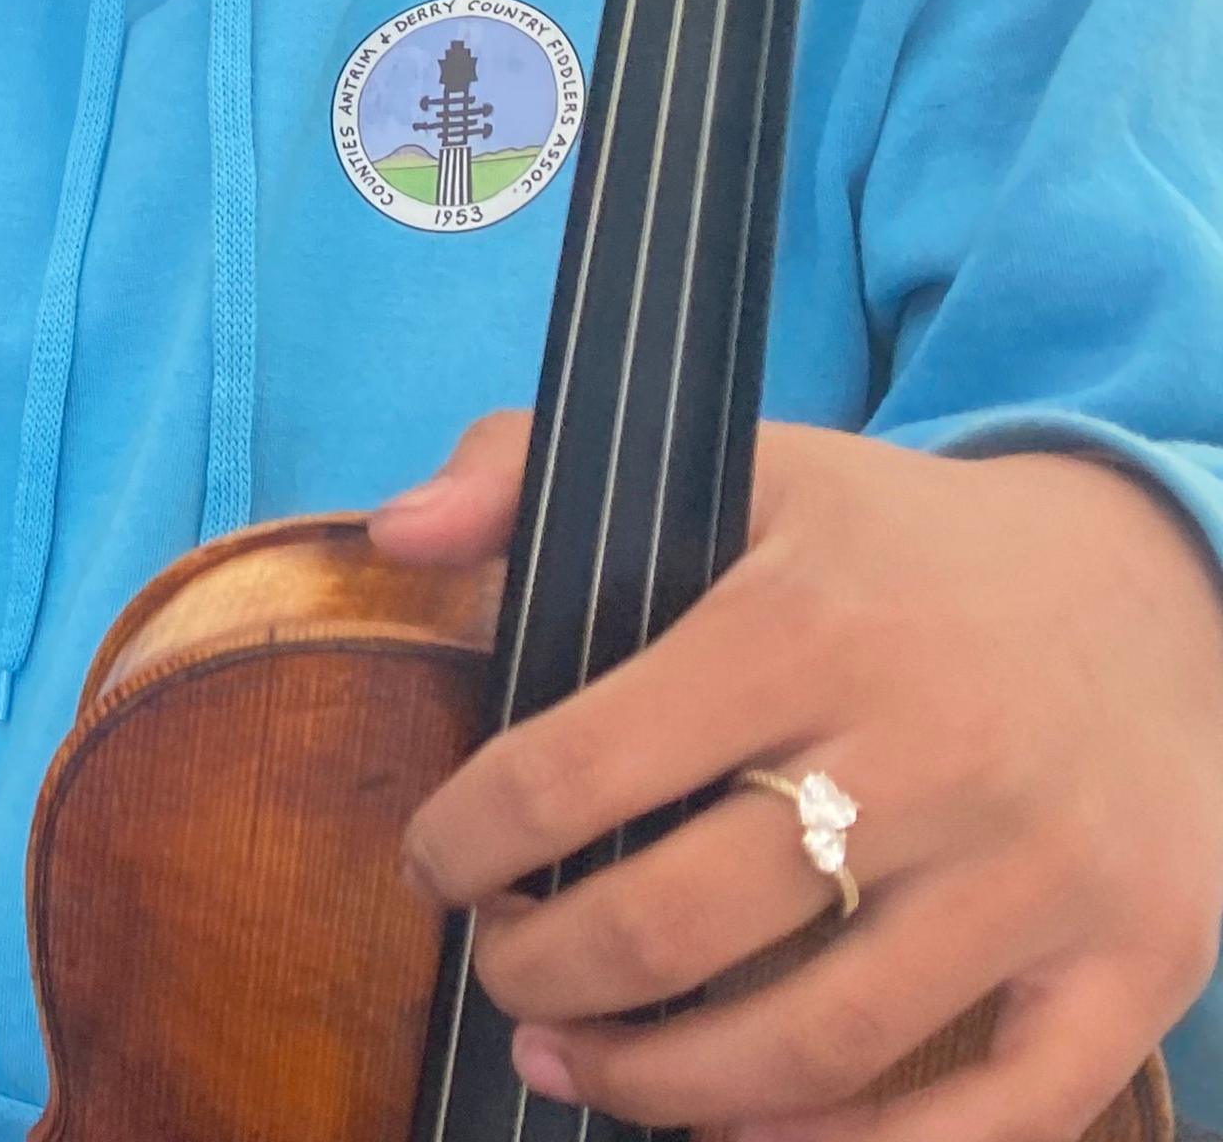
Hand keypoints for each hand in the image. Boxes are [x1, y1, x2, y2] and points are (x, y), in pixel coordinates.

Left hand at [376, 409, 1222, 1141]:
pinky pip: (997, 1119)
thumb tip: (391, 534)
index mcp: (808, 626)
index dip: (468, 841)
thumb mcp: (736, 463)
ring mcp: (1043, 874)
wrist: (1155, 585)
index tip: (433, 864)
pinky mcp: (1137, 961)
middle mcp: (932, 754)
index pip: (577, 769)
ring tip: (575, 1061)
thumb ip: (524, 466)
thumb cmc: (902, 545)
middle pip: (676, 928)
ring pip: (813, 1044)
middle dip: (541, 971)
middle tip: (501, 969)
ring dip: (658, 1083)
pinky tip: (743, 1129)